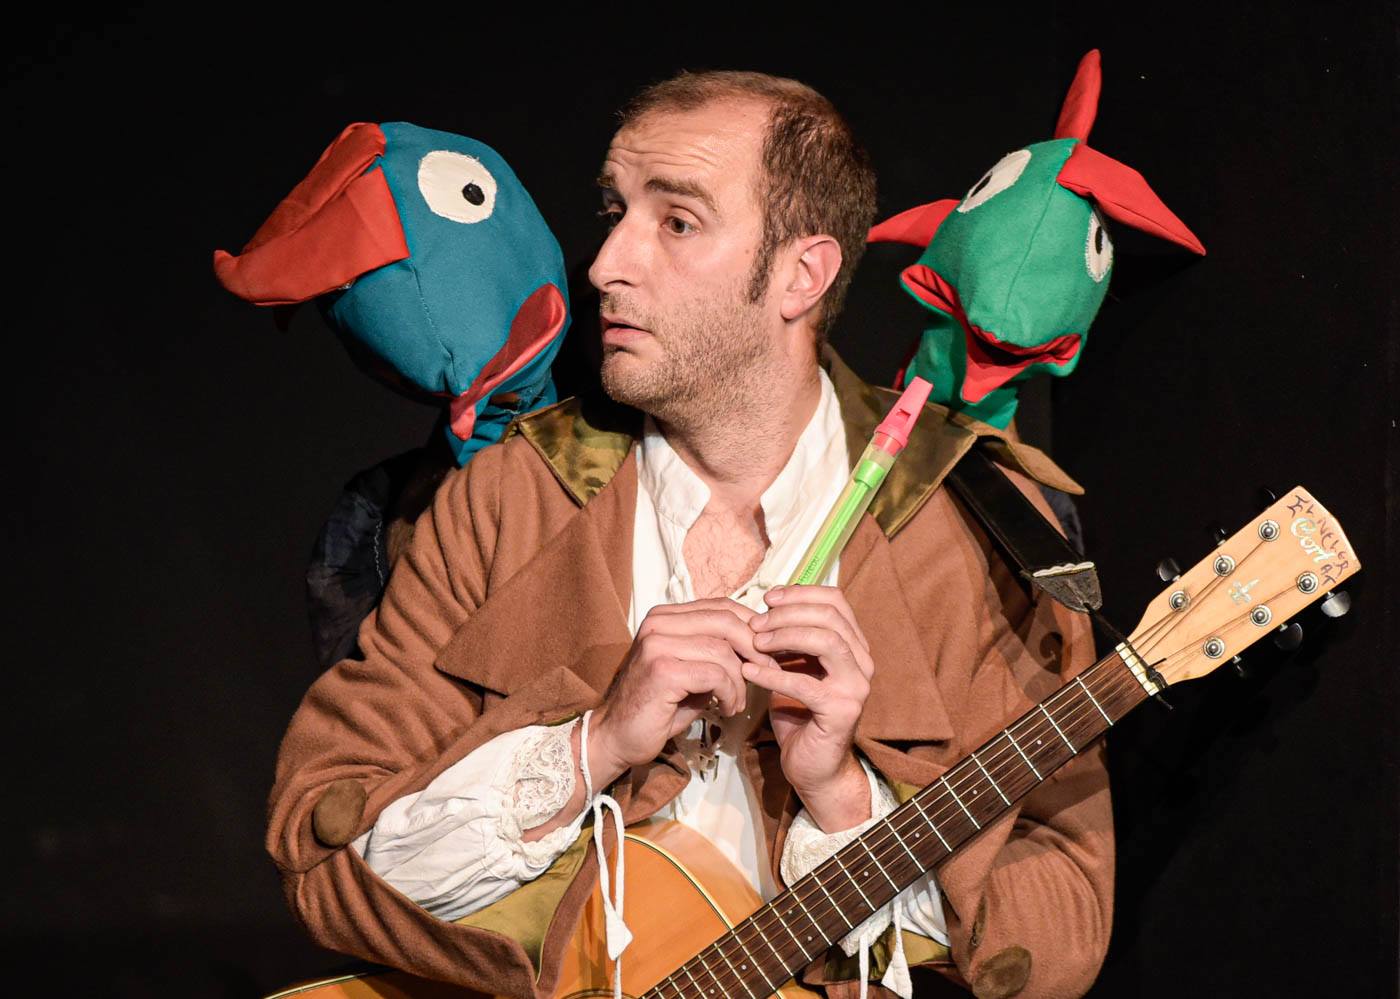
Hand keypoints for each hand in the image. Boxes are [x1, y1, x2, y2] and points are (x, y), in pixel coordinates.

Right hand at [588, 598, 776, 784]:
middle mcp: (659, 623)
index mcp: (666, 617)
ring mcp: (657, 644)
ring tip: (738, 701)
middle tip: (768, 672)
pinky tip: (727, 708)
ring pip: (722, 650)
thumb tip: (760, 645)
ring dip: (740, 680)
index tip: (768, 652)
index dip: (751, 626)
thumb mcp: (691, 670)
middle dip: (754, 648)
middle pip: (725, 620)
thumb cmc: (659, 706)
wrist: (618, 737)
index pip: (720, 606)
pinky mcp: (662, 670)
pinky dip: (730, 692)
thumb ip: (717, 652)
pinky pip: (714, 674)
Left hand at [742, 585, 874, 831]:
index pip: (835, 601)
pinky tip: (749, 672)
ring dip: (784, 636)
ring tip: (754, 643)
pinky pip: (806, 683)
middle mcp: (862, 662)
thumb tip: (764, 608)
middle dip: (788, 614)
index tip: (768, 598)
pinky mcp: (842, 711)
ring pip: (826, 641)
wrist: (813, 767)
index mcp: (853, 646)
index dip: (801, 593)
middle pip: (830, 616)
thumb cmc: (799, 714)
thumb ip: (789, 640)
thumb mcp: (794, 667)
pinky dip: (773, 674)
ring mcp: (856, 687)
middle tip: (756, 622)